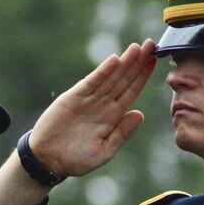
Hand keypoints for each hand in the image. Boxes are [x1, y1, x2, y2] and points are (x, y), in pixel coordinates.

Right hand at [29, 40, 155, 177]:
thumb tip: (140, 114)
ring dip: (124, 62)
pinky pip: (91, 82)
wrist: (47, 160)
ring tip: (138, 48)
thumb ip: (121, 133)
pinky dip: (103, 71)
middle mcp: (102, 104)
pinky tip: (114, 60)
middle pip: (124, 79)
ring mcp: (88, 100)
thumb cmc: (76, 160)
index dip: (143, 76)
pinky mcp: (73, 98)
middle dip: (138, 63)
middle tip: (152, 44)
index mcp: (112, 117)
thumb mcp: (104, 151)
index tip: (155, 60)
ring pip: (110, 77)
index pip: (132, 92)